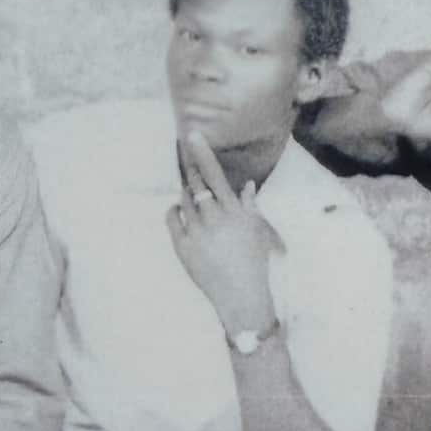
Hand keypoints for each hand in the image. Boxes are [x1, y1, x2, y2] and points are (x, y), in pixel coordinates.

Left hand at [166, 131, 279, 336]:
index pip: (215, 175)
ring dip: (187, 193)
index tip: (192, 135)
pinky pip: (173, 217)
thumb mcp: (256, 230)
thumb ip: (250, 205)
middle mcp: (214, 218)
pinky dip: (174, 210)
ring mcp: (197, 232)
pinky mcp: (183, 246)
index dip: (202, 153)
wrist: (241, 294)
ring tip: (195, 199)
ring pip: (184, 199)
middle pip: (195, 183)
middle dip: (189, 167)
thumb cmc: (253, 261)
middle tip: (184, 154)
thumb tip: (248, 185)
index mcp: (234, 211)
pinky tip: (180, 211)